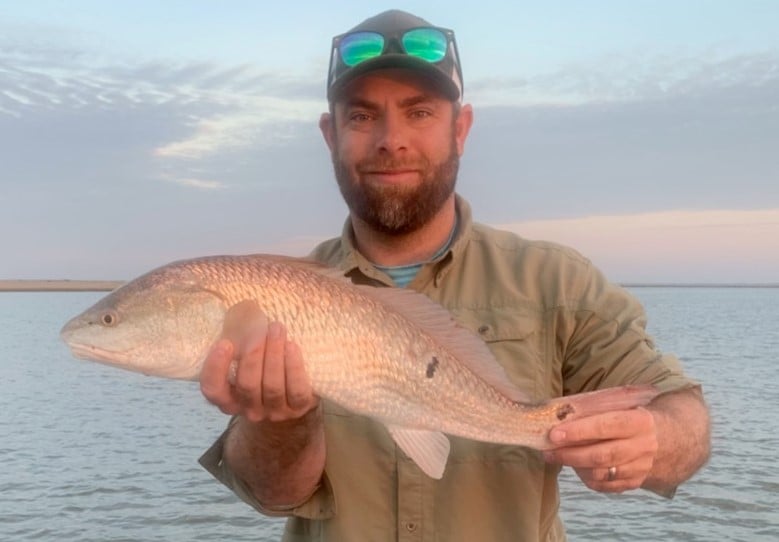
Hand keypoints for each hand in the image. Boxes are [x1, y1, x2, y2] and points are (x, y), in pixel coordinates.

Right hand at [200, 300, 318, 422]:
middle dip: (253, 355)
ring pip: (272, 386)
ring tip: (277, 328)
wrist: (294, 398)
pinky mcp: (299, 409)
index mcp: (229, 398)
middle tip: (259, 328)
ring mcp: (274, 412)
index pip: (213, 390)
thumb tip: (245, 308)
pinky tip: (292, 346)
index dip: (216, 369)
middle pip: (248, 385)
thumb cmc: (263, 372)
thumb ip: (239, 345)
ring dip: (274, 354)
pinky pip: (296, 390)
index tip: (224, 343)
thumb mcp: (246, 362)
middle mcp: (249, 409)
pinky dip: (293, 367)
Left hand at [543, 407, 657, 492]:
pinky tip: (576, 468)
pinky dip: (588, 478)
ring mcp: (641, 467)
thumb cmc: (638, 416)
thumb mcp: (627, 405)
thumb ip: (601, 409)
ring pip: (603, 473)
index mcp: (640, 421)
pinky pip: (607, 485)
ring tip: (556, 458)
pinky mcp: (637, 481)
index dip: (579, 431)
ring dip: (576, 467)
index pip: (606, 426)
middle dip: (571, 454)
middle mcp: (643, 446)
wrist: (674, 438)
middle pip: (602, 455)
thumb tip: (560, 411)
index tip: (555, 434)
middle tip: (548, 451)